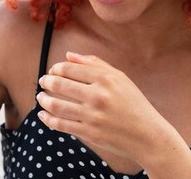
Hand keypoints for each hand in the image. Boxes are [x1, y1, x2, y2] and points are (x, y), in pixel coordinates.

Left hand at [36, 52, 170, 162]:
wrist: (149, 136)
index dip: (55, 68)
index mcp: (105, 79)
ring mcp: (93, 116)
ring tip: (40, 97)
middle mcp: (98, 96)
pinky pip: (61, 125)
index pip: (69, 68)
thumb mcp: (120, 78)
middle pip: (59, 85)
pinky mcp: (90, 133)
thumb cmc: (133, 104)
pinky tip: (43, 115)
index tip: (52, 71)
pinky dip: (48, 119)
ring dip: (43, 100)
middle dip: (46, 82)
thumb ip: (94, 64)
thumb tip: (68, 55)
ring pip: (57, 105)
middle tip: (42, 82)